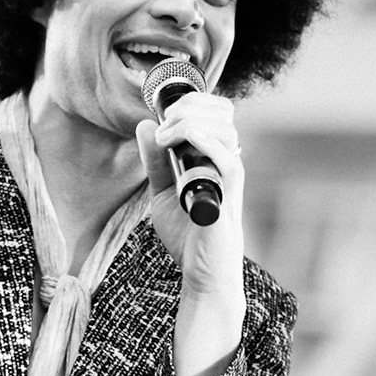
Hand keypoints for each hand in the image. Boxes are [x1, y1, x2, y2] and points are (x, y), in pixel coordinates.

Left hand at [136, 93, 246, 375]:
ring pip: (223, 127)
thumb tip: (144, 125)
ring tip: (163, 136)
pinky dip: (197, 139)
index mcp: (215, 157)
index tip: (163, 110)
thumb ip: (155, 161)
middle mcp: (227, 161)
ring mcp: (230, 175)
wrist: (200, 273)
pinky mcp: (228, 193)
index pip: (216, 112)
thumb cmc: (188, 236)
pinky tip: (172, 144)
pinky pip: (225, 155)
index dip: (193, 101)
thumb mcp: (162, 192)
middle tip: (163, 120)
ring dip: (188, 122)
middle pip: (222, 112)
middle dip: (190, 105)